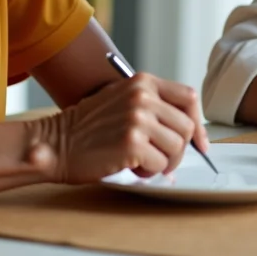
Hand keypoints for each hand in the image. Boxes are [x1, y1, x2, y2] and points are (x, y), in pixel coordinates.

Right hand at [28, 73, 208, 184]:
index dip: (198, 124)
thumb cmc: (88, 128)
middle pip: (187, 127)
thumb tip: (188, 132)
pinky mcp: (132, 143)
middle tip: (161, 161)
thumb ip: (153, 107)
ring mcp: (138, 118)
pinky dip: (150, 173)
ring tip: (142, 163)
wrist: (56, 144)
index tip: (199, 143)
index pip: (188, 97)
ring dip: (163, 163)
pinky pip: (161, 165)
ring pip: (177, 147)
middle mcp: (143, 96)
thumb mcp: (121, 101)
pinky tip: (132, 168)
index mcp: (142, 82)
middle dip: (178, 150)